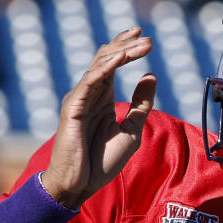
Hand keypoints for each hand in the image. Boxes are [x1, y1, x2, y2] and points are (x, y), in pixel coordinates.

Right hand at [42, 28, 156, 208]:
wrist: (79, 185)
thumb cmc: (101, 162)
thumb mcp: (131, 130)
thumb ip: (141, 104)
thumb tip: (150, 76)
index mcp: (102, 97)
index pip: (113, 63)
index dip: (127, 47)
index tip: (145, 37)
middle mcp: (89, 93)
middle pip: (106, 58)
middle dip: (127, 45)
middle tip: (148, 38)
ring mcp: (79, 98)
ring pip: (99, 65)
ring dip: (122, 52)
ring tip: (142, 45)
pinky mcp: (72, 107)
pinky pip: (89, 82)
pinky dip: (105, 68)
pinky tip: (121, 58)